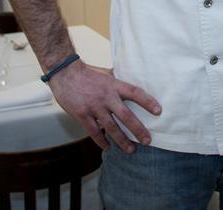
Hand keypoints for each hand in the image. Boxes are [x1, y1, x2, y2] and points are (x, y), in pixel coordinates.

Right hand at [47, 61, 161, 153]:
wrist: (64, 73)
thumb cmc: (86, 72)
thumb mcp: (105, 73)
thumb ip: (118, 80)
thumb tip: (133, 79)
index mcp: (113, 85)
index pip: (135, 92)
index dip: (147, 102)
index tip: (158, 111)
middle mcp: (106, 96)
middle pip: (126, 115)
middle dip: (138, 129)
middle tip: (148, 140)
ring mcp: (94, 107)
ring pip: (111, 127)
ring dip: (122, 140)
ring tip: (131, 150)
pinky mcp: (82, 115)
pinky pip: (93, 132)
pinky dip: (101, 141)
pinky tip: (107, 147)